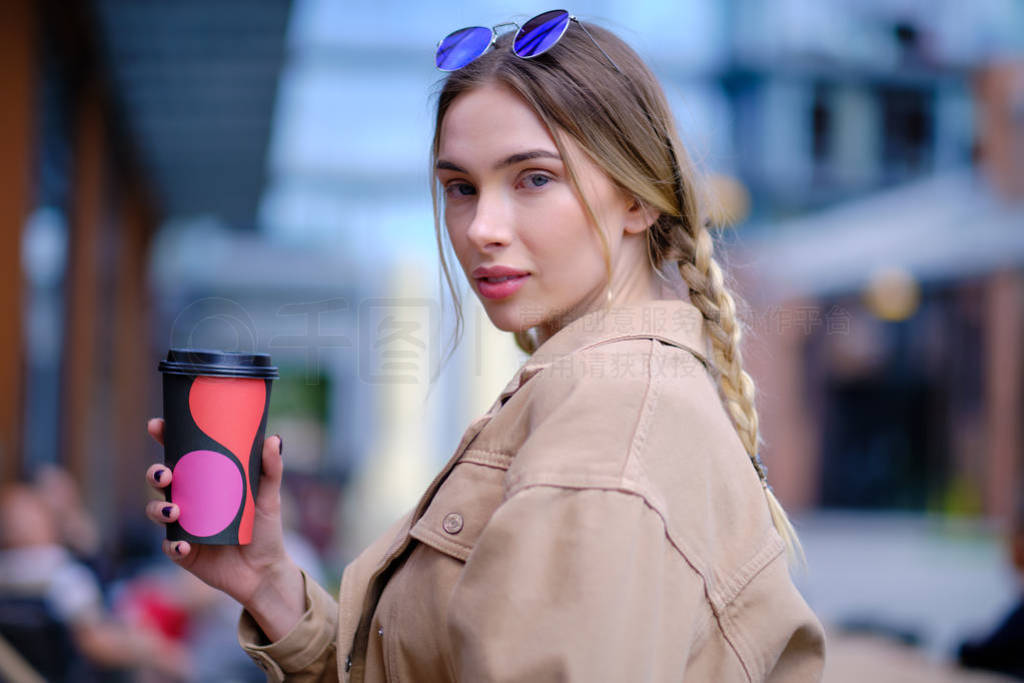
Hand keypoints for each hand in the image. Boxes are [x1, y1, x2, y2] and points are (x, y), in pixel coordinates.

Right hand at [145, 418, 304, 640]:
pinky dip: (172, 544)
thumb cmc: (264, 529)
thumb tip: (273, 439)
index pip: (180, 455)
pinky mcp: (183, 552)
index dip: (165, 439)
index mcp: (204, 481)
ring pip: (157, 511)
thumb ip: (271, 470)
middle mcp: (188, 500)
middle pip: (160, 481)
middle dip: (155, 473)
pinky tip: (182, 544)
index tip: (158, 426)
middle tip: (165, 474)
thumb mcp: (269, 497)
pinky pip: (169, 547)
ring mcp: (183, 526)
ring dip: (158, 508)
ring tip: (175, 510)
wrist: (264, 571)